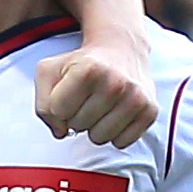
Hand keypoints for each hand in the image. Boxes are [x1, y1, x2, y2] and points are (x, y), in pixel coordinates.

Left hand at [32, 39, 156, 145]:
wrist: (121, 49)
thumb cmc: (81, 63)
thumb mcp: (49, 72)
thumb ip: (42, 103)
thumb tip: (61, 132)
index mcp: (88, 69)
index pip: (57, 112)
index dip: (58, 104)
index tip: (69, 90)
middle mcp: (116, 83)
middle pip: (78, 126)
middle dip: (77, 115)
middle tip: (87, 96)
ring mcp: (136, 98)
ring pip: (99, 138)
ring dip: (95, 126)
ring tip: (100, 105)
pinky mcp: (150, 111)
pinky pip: (121, 142)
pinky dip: (115, 133)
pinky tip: (116, 112)